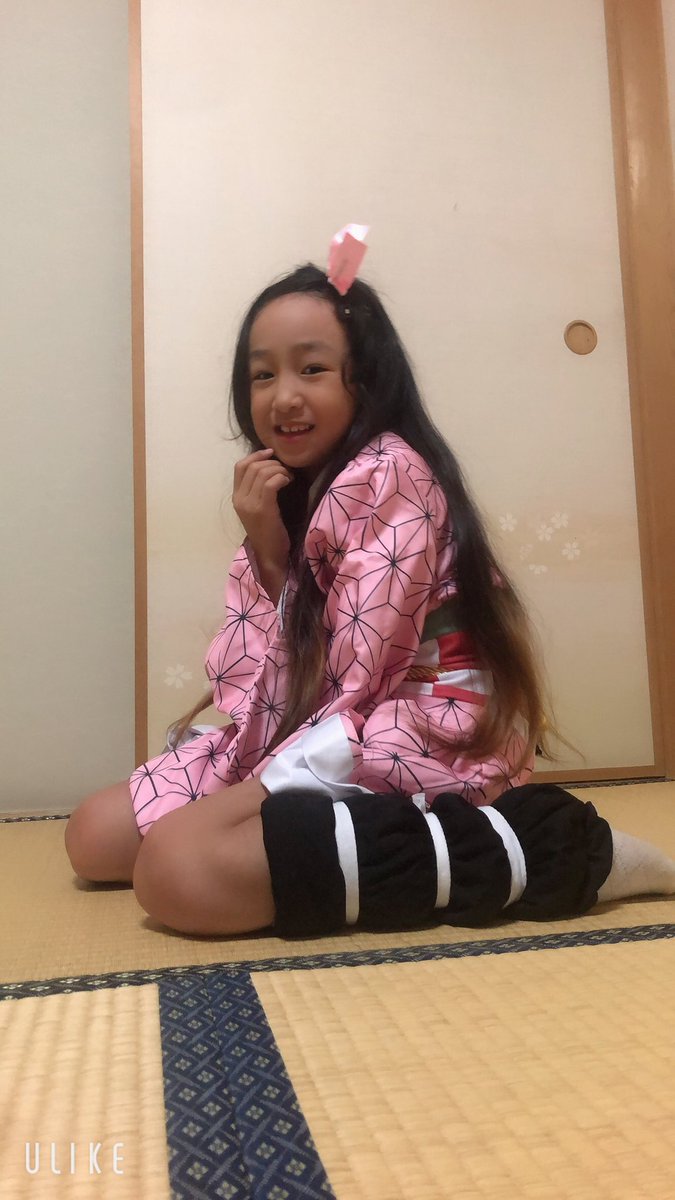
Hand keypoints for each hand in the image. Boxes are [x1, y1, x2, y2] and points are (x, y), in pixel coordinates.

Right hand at [232, 449, 291, 595]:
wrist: (270, 555)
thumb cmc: (268, 532)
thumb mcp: (257, 509)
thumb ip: (257, 490)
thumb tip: (269, 467)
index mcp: (236, 497)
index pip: (240, 466)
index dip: (256, 455)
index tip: (271, 454)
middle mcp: (239, 499)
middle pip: (252, 466)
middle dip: (272, 462)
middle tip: (285, 470)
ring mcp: (250, 504)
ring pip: (263, 472)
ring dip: (279, 470)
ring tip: (288, 477)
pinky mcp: (263, 509)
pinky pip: (271, 482)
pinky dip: (282, 477)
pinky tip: (288, 482)